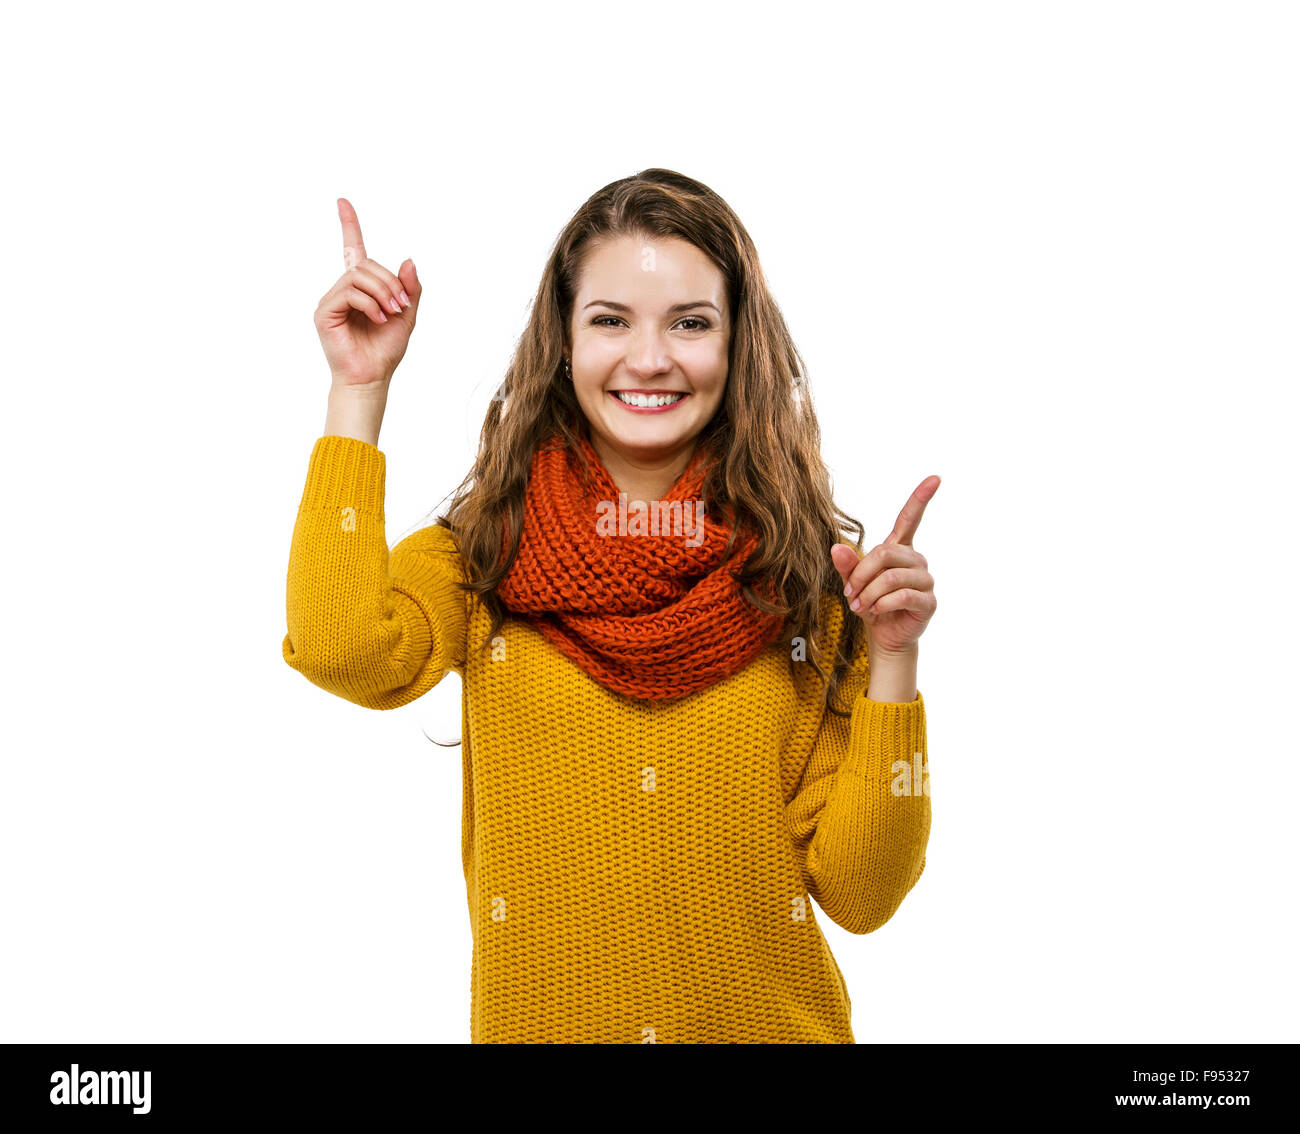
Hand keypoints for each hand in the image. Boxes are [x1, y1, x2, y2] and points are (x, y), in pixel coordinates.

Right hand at [313, 198, 420, 388]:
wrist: (372, 378)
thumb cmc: (385, 350)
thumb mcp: (407, 315)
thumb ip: (409, 288)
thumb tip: (408, 260)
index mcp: (360, 288)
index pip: (352, 249)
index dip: (349, 225)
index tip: (342, 201)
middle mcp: (342, 289)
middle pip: (365, 264)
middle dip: (389, 282)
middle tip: (402, 305)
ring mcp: (331, 299)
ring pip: (358, 275)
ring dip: (382, 292)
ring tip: (391, 314)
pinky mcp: (324, 312)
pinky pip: (349, 292)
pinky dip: (370, 304)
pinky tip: (378, 320)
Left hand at [831, 475, 938, 654]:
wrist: (884, 635)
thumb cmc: (871, 604)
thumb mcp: (853, 583)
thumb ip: (847, 565)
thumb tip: (836, 547)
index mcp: (899, 549)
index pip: (910, 518)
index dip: (921, 498)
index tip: (935, 478)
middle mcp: (916, 560)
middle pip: (885, 553)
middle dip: (862, 574)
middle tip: (850, 593)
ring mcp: (926, 580)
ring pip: (892, 577)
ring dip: (870, 593)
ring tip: (860, 606)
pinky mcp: (929, 601)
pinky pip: (903, 595)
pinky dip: (883, 604)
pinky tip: (876, 611)